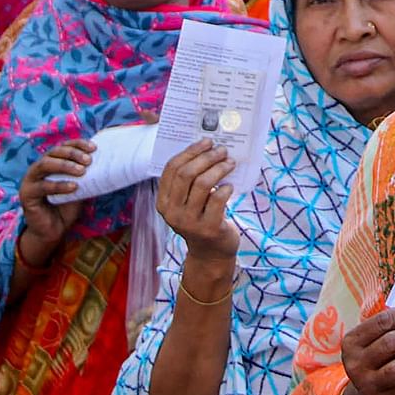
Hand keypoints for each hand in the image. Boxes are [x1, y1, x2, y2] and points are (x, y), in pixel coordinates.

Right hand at [17, 139, 89, 266]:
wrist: (53, 230)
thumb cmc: (66, 207)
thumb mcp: (79, 188)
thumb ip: (85, 176)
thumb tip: (105, 163)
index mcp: (50, 163)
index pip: (62, 146)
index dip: (77, 144)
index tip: (93, 148)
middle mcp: (38, 168)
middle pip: (53, 152)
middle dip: (72, 153)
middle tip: (88, 160)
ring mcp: (30, 180)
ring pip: (45, 165)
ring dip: (65, 165)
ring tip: (82, 171)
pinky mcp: (26, 194)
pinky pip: (42, 186)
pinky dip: (59, 185)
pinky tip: (73, 187)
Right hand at [156, 141, 240, 263]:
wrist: (211, 253)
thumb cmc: (202, 219)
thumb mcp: (188, 203)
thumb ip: (190, 182)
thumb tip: (207, 149)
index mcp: (163, 202)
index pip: (171, 169)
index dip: (189, 152)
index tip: (206, 142)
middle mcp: (172, 212)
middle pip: (186, 174)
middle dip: (206, 157)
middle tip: (221, 150)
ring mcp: (189, 222)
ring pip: (203, 184)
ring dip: (219, 169)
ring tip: (230, 163)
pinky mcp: (208, 228)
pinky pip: (218, 199)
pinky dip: (226, 188)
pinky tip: (230, 186)